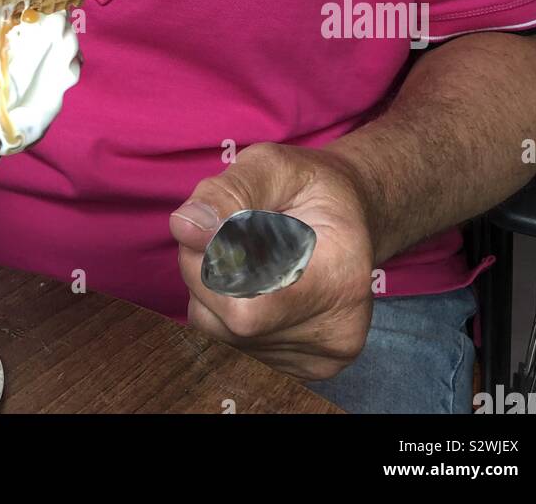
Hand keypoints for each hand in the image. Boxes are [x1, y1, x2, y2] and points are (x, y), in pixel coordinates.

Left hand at [169, 142, 375, 380]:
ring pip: (224, 337)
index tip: (213, 228)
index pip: (249, 304)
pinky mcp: (310, 369)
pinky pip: (237, 347)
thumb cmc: (308, 185)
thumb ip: (226, 193)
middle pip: (231, 321)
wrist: (351, 214)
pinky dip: (228, 313)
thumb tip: (184, 228)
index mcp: (340, 274)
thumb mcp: (270, 166)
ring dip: (212, 293)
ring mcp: (325, 357)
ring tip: (242, 255)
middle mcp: (338, 328)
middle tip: (222, 231)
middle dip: (206, 272)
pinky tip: (255, 283)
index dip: (212, 268)